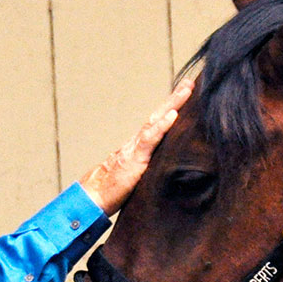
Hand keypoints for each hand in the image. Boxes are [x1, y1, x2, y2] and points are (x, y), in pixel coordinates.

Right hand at [79, 78, 193, 214]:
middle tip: (190, 83)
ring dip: (172, 104)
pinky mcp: (134, 159)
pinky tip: (173, 115)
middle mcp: (136, 143)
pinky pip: (150, 139)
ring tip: (186, 90)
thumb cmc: (111, 193)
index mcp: (137, 148)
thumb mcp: (135, 180)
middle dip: (175, 99)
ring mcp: (135, 149)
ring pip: (156, 121)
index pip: (156, 125)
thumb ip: (146, 172)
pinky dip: (162, 126)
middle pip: (157, 116)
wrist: (92, 198)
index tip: (184, 96)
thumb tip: (164, 175)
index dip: (170, 110)